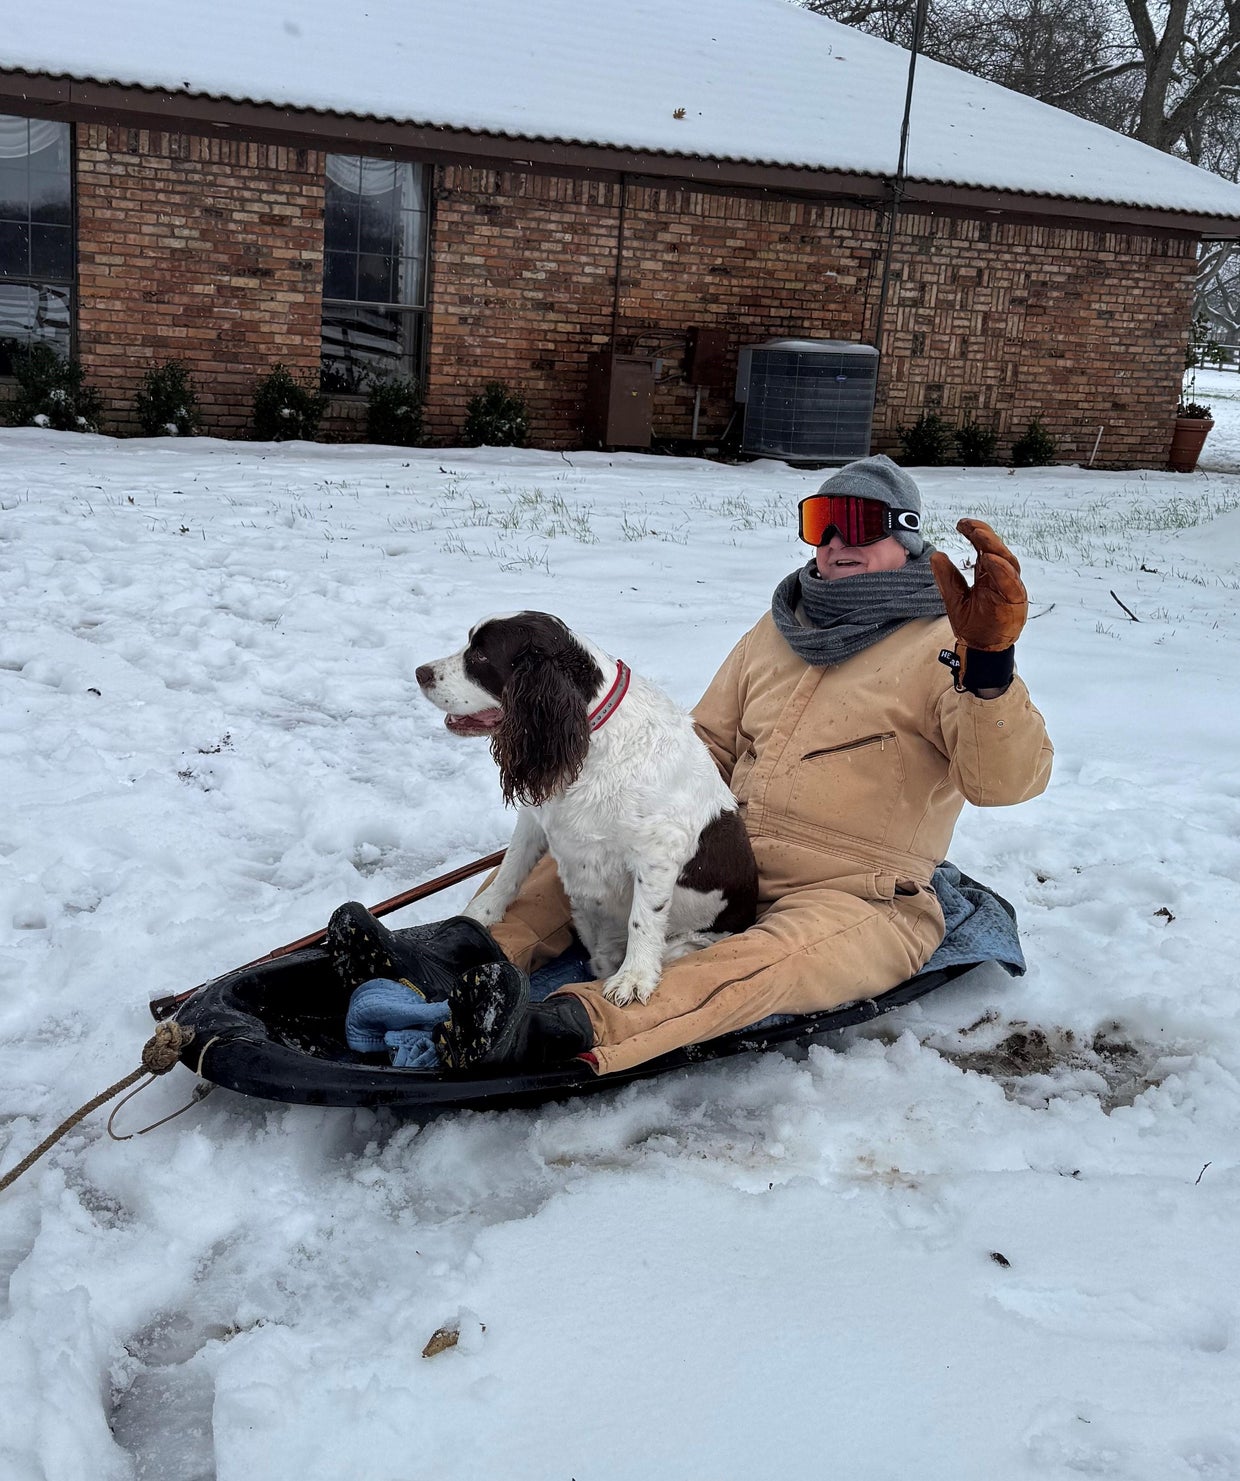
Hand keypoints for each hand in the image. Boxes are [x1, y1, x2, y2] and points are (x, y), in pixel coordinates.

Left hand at [930, 519, 1027, 651]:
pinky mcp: (1015, 601)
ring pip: (1007, 561)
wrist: (980, 648)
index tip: (960, 523)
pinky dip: (1001, 570)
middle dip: (983, 534)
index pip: (984, 548)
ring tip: (978, 534)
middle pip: (996, 550)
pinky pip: (1010, 582)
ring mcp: (1010, 588)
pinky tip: (989, 559)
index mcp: (988, 574)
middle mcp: (1001, 577)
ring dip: (993, 546)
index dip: (975, 533)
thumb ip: (947, 577)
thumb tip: (936, 555)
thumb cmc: (973, 623)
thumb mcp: (954, 597)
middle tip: (968, 525)